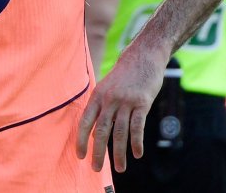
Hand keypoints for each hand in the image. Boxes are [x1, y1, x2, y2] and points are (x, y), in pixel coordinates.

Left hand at [76, 49, 163, 172]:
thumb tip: (94, 132)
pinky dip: (137, 142)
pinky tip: (137, 154)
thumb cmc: (125, 74)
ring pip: (120, 133)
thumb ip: (101, 106)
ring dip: (119, 153)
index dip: (82, 140)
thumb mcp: (107, 86)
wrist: (144, 56)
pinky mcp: (142, 103)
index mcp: (98, 95)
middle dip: (98, 153)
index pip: (86, 122)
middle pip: (102, 131)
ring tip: (120, 168)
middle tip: (97, 169)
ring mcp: (126, 101)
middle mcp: (110, 99)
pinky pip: (138, 127)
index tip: (80, 156)